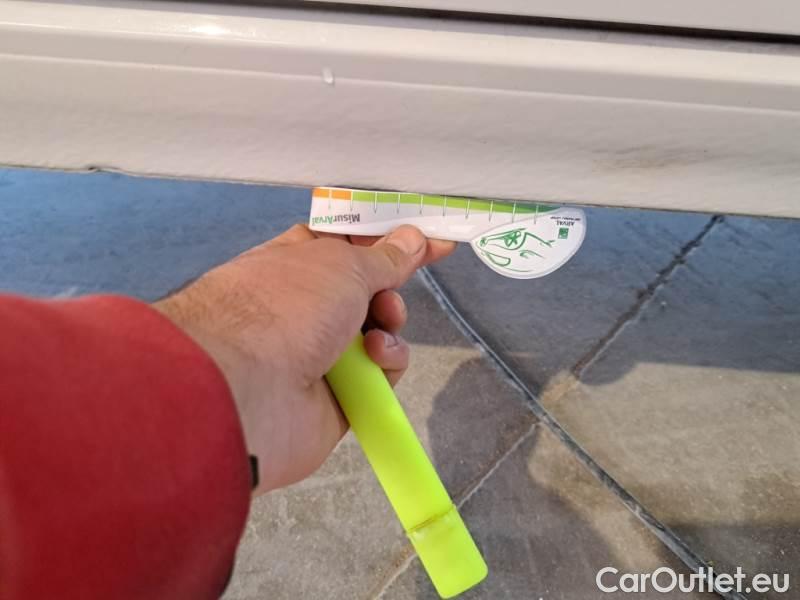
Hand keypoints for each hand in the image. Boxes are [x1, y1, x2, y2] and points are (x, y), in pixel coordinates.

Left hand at [154, 224, 454, 493]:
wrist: (246, 391)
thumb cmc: (285, 308)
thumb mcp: (342, 266)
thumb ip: (384, 257)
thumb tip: (411, 238)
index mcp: (293, 263)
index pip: (345, 243)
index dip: (385, 239)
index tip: (429, 237)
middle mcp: (303, 308)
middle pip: (365, 291)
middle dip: (387, 288)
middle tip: (391, 290)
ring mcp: (319, 354)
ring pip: (377, 333)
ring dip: (389, 325)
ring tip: (378, 329)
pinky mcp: (339, 397)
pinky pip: (379, 374)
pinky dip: (385, 363)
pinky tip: (375, 360)